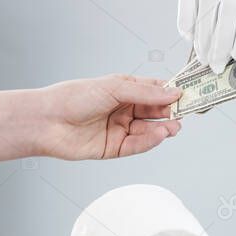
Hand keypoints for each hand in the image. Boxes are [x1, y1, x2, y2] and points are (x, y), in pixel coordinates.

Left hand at [35, 75, 181, 160]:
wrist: (45, 121)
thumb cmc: (73, 97)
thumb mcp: (114, 87)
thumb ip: (146, 93)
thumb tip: (174, 93)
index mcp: (126, 90)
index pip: (157, 91)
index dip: (173, 93)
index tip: (190, 94)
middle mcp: (125, 109)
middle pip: (156, 111)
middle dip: (172, 112)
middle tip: (187, 113)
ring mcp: (120, 129)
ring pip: (149, 130)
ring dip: (164, 128)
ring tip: (174, 127)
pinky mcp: (114, 148)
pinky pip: (137, 145)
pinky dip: (150, 141)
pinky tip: (159, 135)